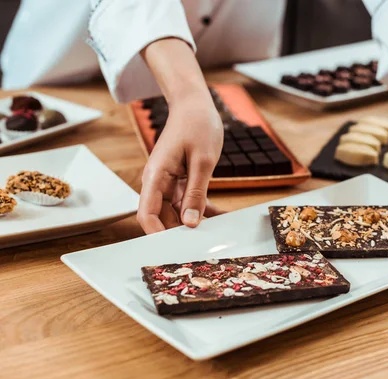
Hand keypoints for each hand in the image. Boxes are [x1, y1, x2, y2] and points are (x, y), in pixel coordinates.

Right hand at [137, 94, 224, 233]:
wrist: (195, 104)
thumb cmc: (197, 125)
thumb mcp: (202, 160)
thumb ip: (196, 193)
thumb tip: (190, 223)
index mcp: (156, 176)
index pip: (147, 214)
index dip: (157, 234)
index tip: (175, 248)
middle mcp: (158, 183)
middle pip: (163, 217)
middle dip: (181, 233)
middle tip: (204, 246)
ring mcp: (170, 183)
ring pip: (179, 213)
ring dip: (196, 223)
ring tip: (218, 234)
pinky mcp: (182, 182)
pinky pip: (191, 202)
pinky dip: (205, 210)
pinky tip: (223, 217)